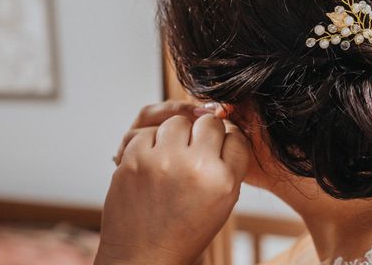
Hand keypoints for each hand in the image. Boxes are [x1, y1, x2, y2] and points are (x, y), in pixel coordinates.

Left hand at [95, 110, 248, 264]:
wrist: (142, 258)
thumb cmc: (184, 232)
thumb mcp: (223, 203)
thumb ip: (228, 166)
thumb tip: (226, 128)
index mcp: (224, 181)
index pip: (236, 137)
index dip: (227, 143)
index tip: (218, 152)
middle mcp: (197, 167)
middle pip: (210, 123)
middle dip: (204, 134)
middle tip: (195, 152)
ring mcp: (164, 161)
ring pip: (179, 121)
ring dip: (176, 135)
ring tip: (172, 157)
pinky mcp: (135, 159)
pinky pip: (148, 131)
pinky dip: (149, 144)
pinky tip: (152, 164)